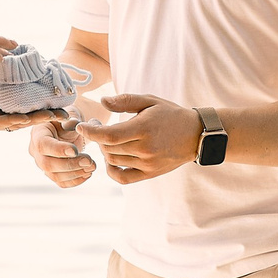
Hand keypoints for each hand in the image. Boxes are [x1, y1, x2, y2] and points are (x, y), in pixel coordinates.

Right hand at [28, 116, 97, 188]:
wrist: (70, 127)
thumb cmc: (69, 117)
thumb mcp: (69, 113)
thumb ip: (71, 119)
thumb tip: (74, 125)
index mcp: (38, 133)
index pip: (43, 145)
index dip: (58, 149)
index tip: (76, 150)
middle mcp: (36, 151)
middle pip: (48, 164)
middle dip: (70, 164)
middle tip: (89, 160)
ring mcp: (43, 164)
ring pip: (55, 176)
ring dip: (76, 173)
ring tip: (92, 166)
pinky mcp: (53, 173)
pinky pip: (62, 182)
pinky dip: (76, 180)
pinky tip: (88, 173)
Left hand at [75, 94, 200, 184]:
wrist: (195, 135)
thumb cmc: (171, 114)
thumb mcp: (150, 101)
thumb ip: (125, 100)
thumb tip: (102, 101)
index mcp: (144, 128)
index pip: (109, 135)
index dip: (91, 132)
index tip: (82, 126)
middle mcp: (145, 148)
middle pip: (108, 148)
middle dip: (96, 137)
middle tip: (96, 127)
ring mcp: (147, 163)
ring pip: (113, 160)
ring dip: (104, 150)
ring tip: (106, 138)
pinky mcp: (149, 173)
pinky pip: (123, 177)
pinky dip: (111, 170)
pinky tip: (110, 159)